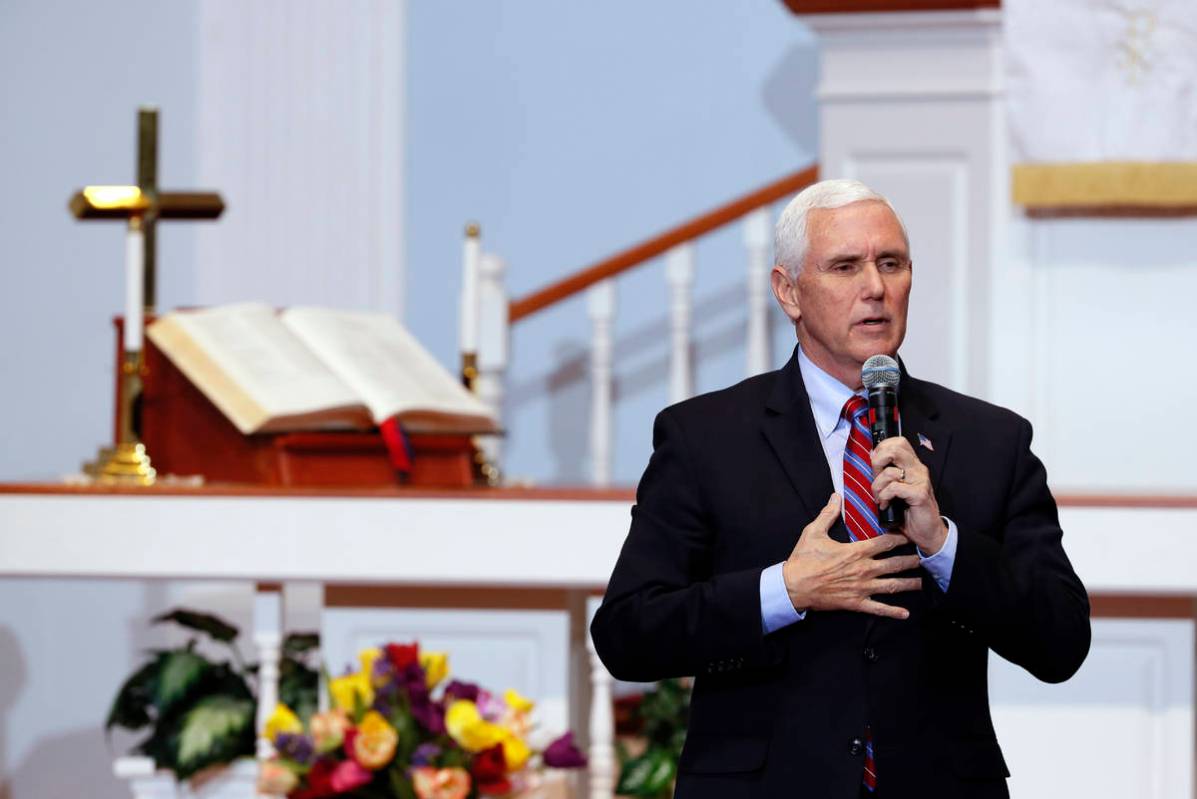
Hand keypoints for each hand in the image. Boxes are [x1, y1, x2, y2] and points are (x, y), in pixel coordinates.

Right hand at [782, 494, 921, 619]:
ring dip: (909, 584)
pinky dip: (893, 612)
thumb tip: (836, 497)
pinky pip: (878, 608)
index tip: (909, 535)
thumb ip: (828, 514)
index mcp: (855, 551)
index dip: (899, 538)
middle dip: (910, 561)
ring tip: (921, 582)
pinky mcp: (856, 603)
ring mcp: (861, 588)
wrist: (794, 586)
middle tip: (922, 558)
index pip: (884, 543)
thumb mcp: (813, 532)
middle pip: (894, 564)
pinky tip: (906, 614)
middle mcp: (863, 570)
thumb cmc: (803, 560)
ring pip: (892, 586)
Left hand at [871, 437, 946, 554]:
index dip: (882, 448)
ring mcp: (920, 480)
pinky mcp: (919, 494)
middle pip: (893, 450)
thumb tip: (871, 456)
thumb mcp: (896, 488)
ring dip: (877, 486)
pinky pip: (893, 488)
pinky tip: (886, 505)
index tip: (875, 465)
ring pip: (890, 472)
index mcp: (912, 465)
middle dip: (877, 463)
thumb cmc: (909, 511)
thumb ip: (887, 472)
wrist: (928, 532)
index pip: (898, 442)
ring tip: (879, 497)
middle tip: (875, 479)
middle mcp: (918, 469)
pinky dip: (885, 496)